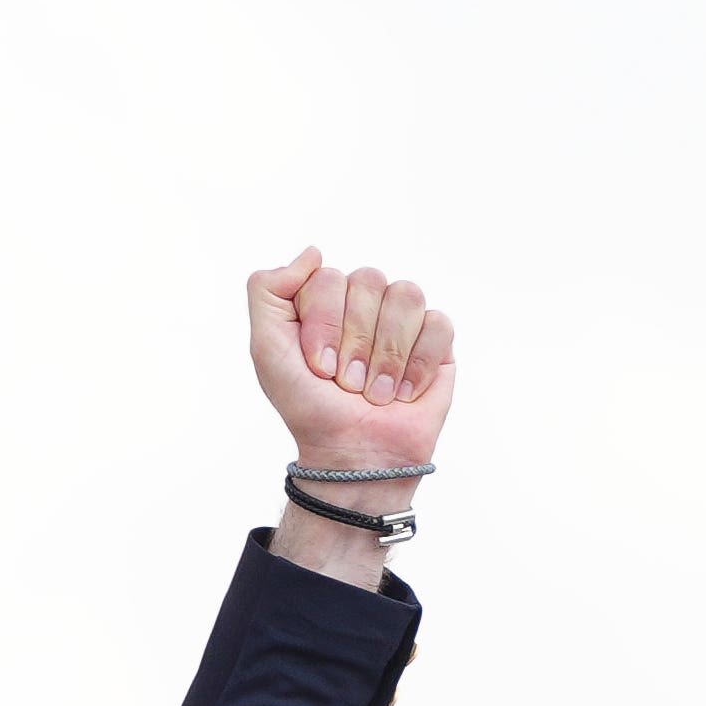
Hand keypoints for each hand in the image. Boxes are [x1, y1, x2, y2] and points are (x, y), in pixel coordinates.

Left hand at [245, 248, 451, 586]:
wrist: (354, 452)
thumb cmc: (309, 405)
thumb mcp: (268, 351)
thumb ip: (268, 293)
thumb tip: (313, 253)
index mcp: (323, 300)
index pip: (327, 278)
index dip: (322, 324)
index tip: (317, 367)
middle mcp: (364, 302)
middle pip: (369, 280)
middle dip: (355, 341)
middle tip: (346, 382)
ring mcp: (402, 318)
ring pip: (406, 296)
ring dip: (385, 354)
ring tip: (374, 392)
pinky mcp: (437, 339)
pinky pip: (438, 323)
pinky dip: (417, 365)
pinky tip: (403, 393)